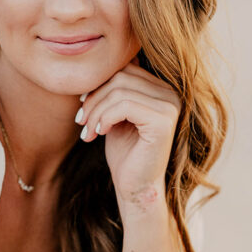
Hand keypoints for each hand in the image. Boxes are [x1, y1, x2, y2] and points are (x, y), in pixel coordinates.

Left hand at [76, 56, 181, 211]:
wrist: (136, 187)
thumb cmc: (125, 152)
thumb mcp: (115, 115)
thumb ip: (113, 90)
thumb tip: (96, 64)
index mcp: (160, 88)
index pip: (124, 68)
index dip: (98, 84)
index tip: (83, 106)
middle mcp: (170, 92)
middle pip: (120, 76)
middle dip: (94, 97)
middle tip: (81, 121)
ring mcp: (170, 105)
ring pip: (120, 90)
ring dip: (96, 110)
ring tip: (88, 130)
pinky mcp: (163, 121)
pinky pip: (125, 105)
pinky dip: (105, 117)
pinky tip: (99, 133)